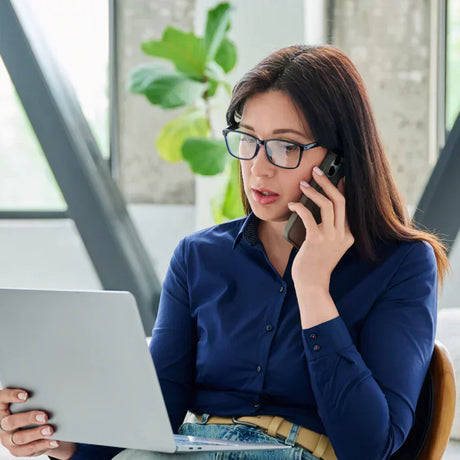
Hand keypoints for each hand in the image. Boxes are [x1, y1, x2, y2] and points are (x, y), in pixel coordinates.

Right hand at [0, 388, 76, 458]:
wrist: (33, 428)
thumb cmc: (32, 407)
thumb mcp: (31, 400)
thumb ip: (35, 395)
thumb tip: (52, 387)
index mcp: (3, 408)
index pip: (2, 398)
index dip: (11, 396)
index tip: (26, 395)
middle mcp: (2, 424)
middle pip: (11, 422)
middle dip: (29, 418)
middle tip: (45, 416)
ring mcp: (8, 439)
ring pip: (20, 438)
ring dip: (37, 433)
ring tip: (50, 430)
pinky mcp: (17, 450)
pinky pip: (29, 449)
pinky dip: (43, 444)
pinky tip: (54, 440)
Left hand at [287, 166, 353, 292]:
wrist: (312, 284)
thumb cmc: (316, 263)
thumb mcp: (329, 245)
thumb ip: (330, 228)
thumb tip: (319, 206)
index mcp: (348, 234)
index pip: (348, 205)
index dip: (342, 188)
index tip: (338, 175)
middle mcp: (342, 234)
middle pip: (339, 200)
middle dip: (328, 182)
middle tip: (316, 171)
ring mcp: (330, 237)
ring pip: (327, 205)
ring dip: (313, 191)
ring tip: (303, 184)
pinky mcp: (316, 240)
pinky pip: (308, 216)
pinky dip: (299, 207)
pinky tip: (292, 205)